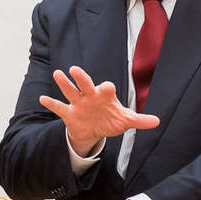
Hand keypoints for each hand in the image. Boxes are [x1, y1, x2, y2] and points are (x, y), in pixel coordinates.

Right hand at [39, 66, 159, 155]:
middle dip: (81, 78)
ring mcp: (78, 104)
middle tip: (75, 69)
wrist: (94, 130)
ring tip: (57, 74)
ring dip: (64, 84)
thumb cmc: (110, 119)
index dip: (106, 88)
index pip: (106, 89)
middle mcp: (90, 97)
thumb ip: (139, 120)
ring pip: (70, 92)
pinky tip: (42, 98)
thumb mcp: (125, 121)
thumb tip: (157, 121)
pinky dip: (51, 103)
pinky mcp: (69, 114)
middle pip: (85, 85)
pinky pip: (59, 107)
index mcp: (104, 96)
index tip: (106, 87)